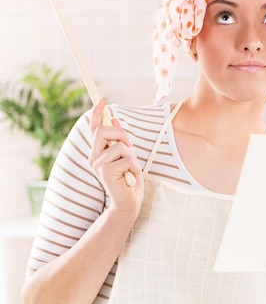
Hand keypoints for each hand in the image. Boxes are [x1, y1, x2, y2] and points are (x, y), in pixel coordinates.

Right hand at [89, 98, 143, 212]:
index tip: (101, 100)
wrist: (129, 203)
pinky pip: (125, 159)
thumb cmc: (128, 180)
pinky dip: (133, 166)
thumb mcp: (127, 156)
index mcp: (98, 152)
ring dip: (131, 156)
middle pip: (103, 131)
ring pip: (119, 146)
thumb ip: (119, 141)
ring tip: (130, 169)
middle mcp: (94, 157)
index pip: (94, 128)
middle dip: (121, 134)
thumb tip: (115, 119)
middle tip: (130, 145)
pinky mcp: (105, 173)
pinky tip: (130, 176)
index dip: (97, 113)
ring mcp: (97, 165)